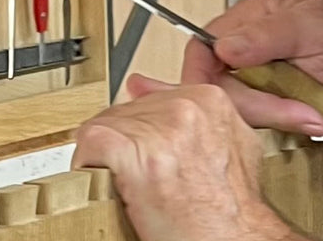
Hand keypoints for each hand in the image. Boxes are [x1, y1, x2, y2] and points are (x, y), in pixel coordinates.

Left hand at [72, 79, 294, 240]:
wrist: (232, 236)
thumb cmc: (234, 204)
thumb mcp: (236, 147)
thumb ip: (207, 120)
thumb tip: (173, 103)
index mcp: (209, 99)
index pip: (153, 96)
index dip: (141, 125)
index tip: (136, 142)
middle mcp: (185, 107)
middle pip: (128, 109)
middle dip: (123, 140)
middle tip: (125, 171)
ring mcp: (161, 128)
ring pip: (106, 123)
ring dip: (104, 154)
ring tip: (114, 179)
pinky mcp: (136, 154)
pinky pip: (92, 141)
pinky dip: (86, 161)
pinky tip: (96, 176)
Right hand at [182, 0, 322, 136]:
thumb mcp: (317, 30)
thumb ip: (271, 33)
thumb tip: (226, 45)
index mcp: (252, 16)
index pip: (204, 48)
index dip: (207, 78)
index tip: (225, 100)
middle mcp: (245, 44)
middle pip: (214, 83)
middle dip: (254, 103)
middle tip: (292, 108)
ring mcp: (252, 76)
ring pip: (229, 107)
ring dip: (270, 116)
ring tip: (306, 111)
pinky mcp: (262, 103)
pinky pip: (248, 123)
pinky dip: (276, 125)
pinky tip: (300, 118)